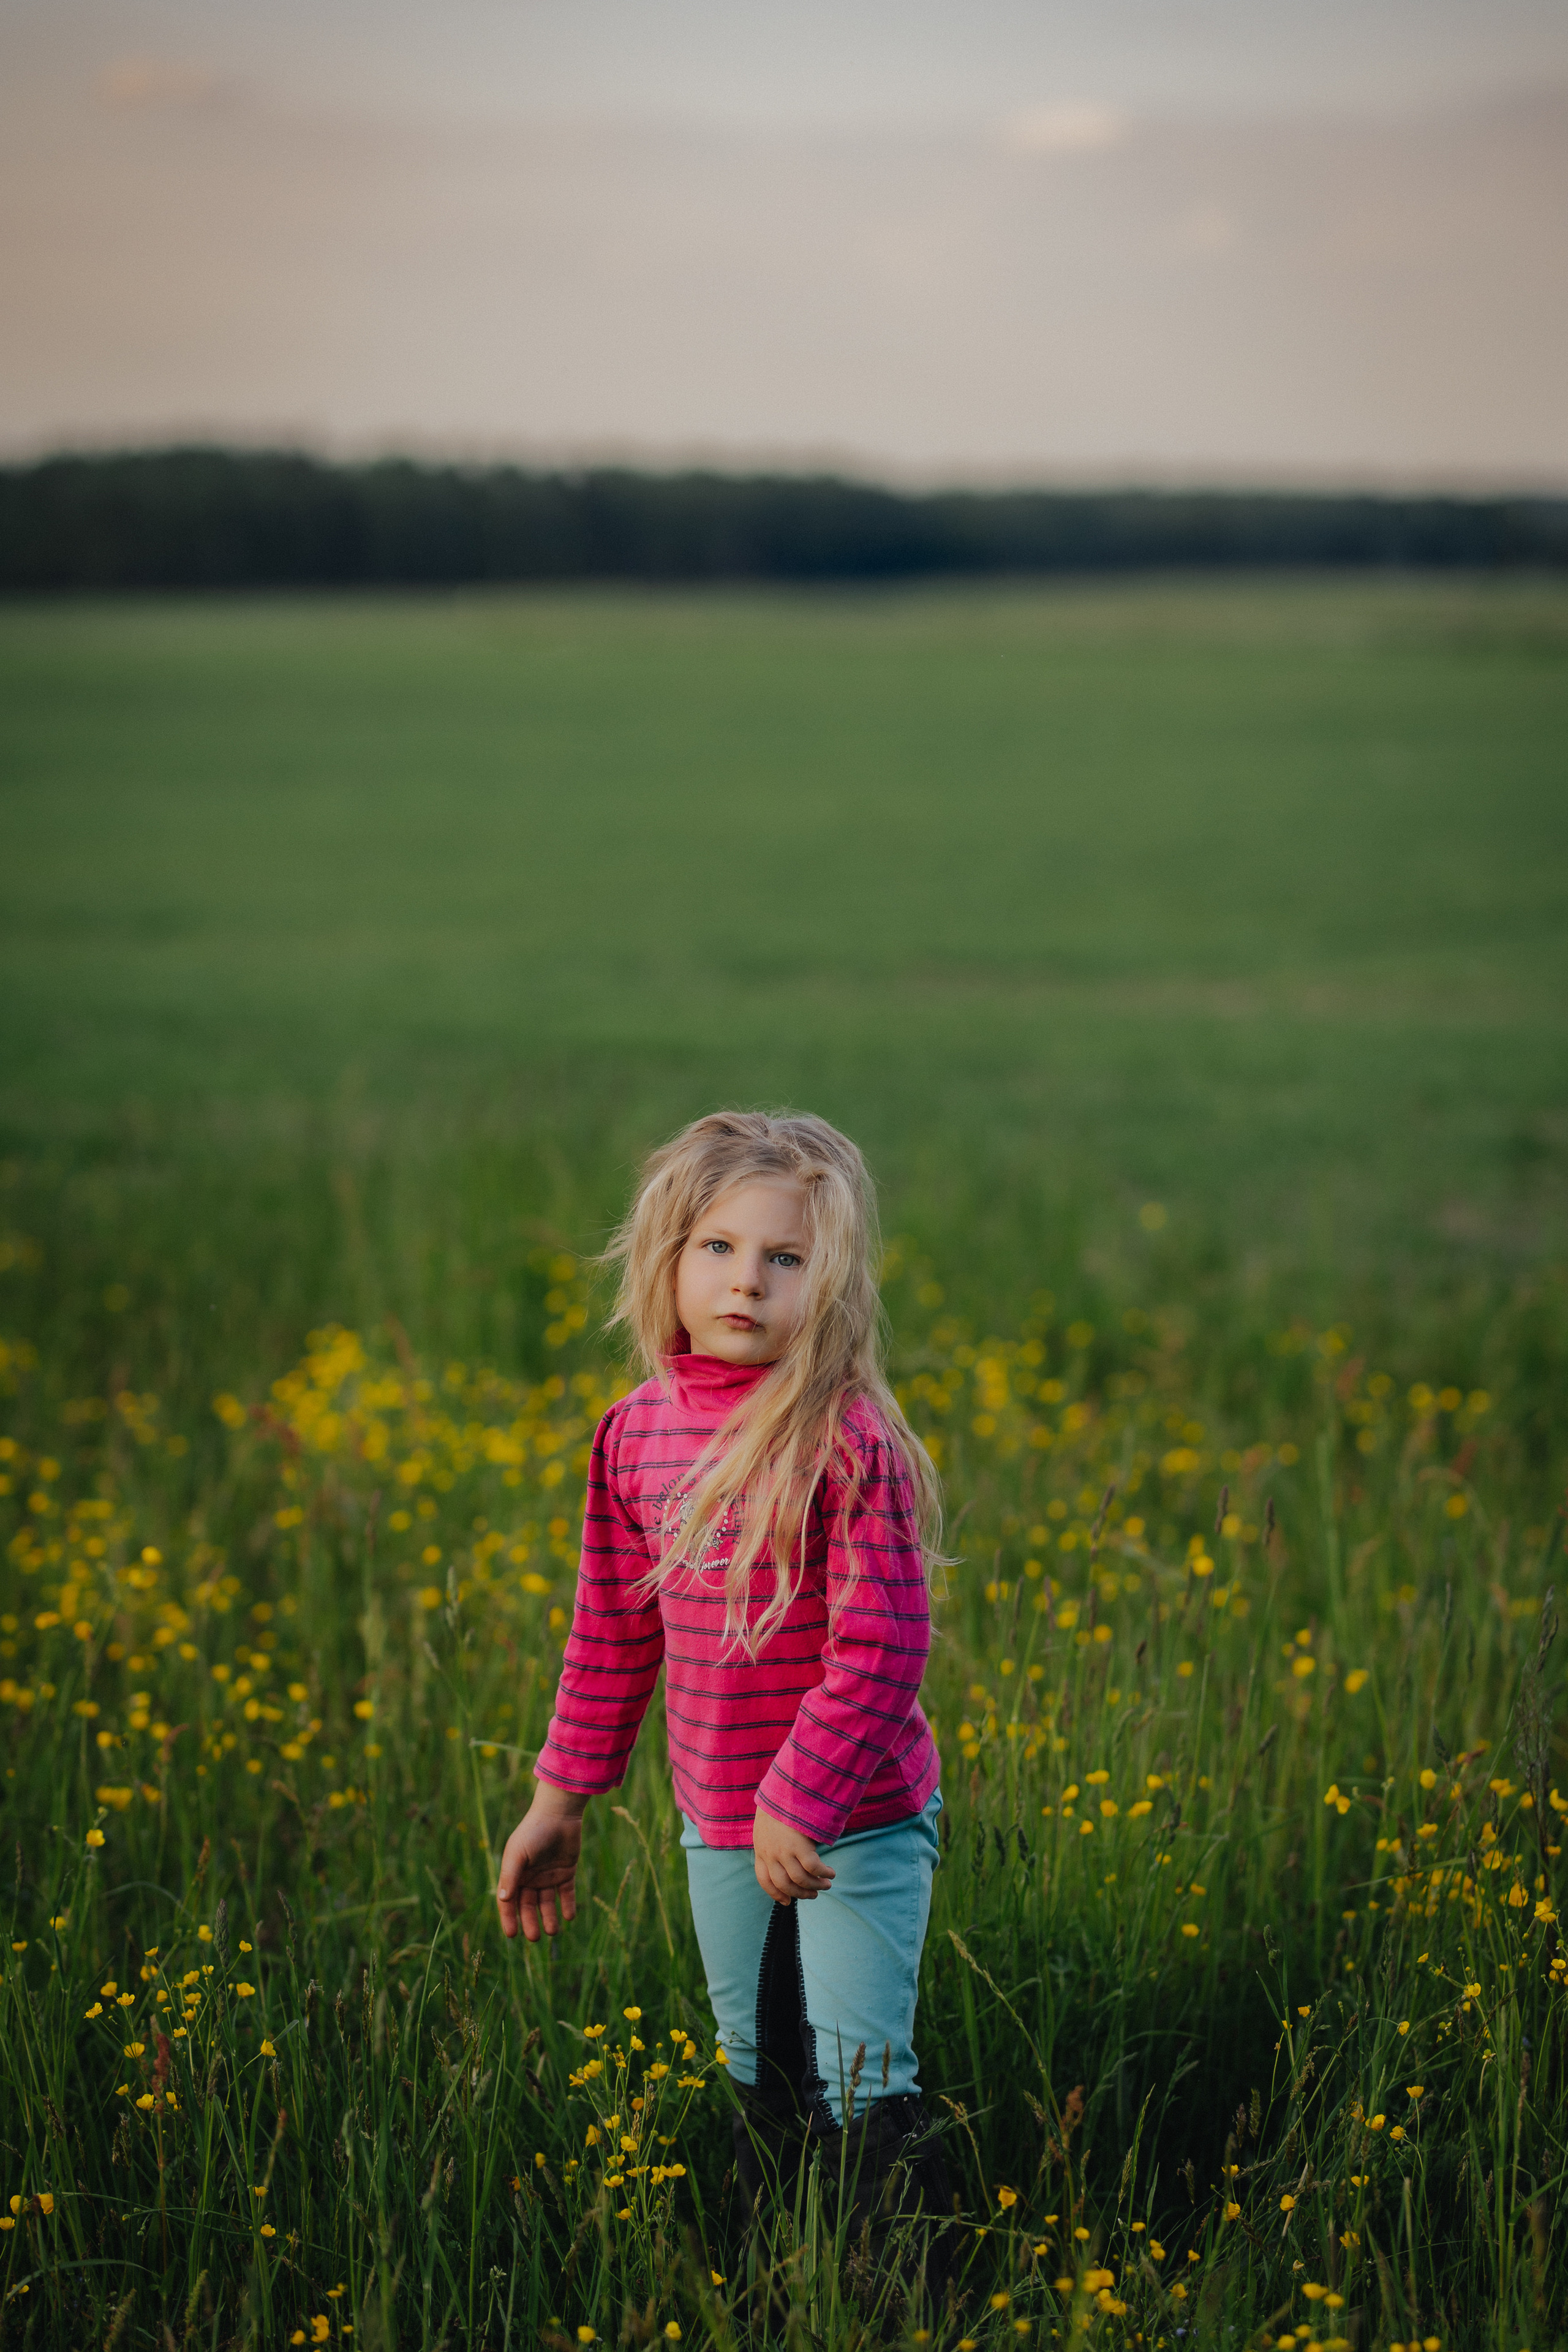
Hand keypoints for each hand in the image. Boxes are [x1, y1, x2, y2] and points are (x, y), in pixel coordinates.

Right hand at [496, 1781, 589, 1941]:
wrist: (559, 1814)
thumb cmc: (533, 1831)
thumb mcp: (517, 1854)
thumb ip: (510, 1876)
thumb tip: (504, 1900)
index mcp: (515, 1874)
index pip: (509, 1901)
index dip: (509, 1918)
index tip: (512, 1935)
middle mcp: (531, 1877)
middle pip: (529, 1906)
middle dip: (530, 1922)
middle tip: (535, 1938)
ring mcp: (549, 1876)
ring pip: (547, 1903)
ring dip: (549, 1918)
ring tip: (553, 1932)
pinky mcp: (566, 1872)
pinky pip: (566, 1894)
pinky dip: (567, 1906)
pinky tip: (569, 1917)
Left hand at [753, 1804, 835, 1903]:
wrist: (783, 1788)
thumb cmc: (778, 1803)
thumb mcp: (767, 1825)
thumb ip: (771, 1840)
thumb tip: (784, 1855)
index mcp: (760, 1849)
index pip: (764, 1880)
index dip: (776, 1893)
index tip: (787, 1901)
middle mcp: (770, 1854)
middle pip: (784, 1885)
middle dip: (800, 1894)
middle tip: (813, 1895)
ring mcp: (784, 1851)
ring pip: (800, 1880)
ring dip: (815, 1886)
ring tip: (826, 1885)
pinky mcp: (799, 1845)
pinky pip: (813, 1868)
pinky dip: (823, 1873)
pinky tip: (830, 1873)